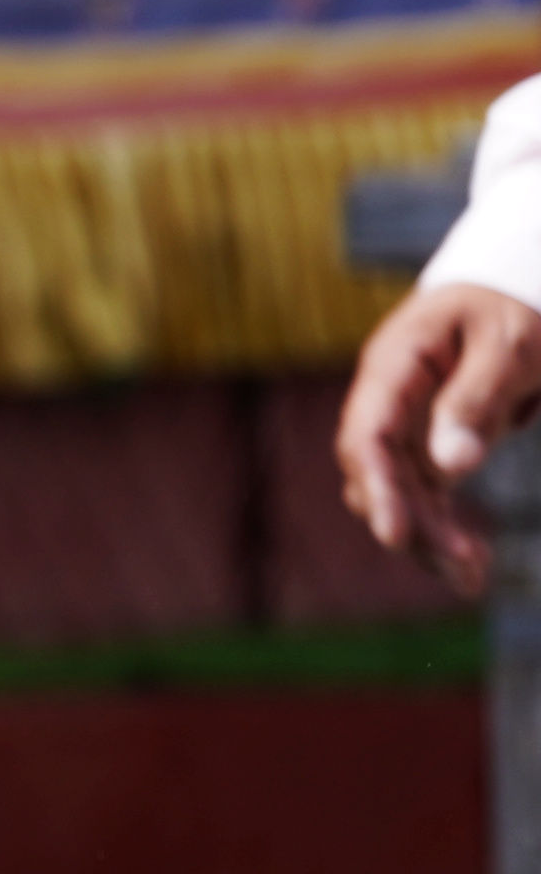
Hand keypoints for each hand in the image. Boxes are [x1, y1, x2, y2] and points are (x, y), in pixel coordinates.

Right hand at [339, 280, 540, 593]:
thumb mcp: (509, 345)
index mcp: (395, 366)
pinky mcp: (425, 446)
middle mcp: (386, 401)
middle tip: (465, 565)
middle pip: (376, 474)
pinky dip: (440, 529)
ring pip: (397, 493)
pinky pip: (422, 495)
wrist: (507, 296)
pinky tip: (469, 566)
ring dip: (427, 537)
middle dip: (412, 523)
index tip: (393, 533)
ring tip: (472, 577)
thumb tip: (451, 466)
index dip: (376, 485)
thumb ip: (476, 398)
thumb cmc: (508, 311)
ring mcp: (402, 425)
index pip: (366, 432)